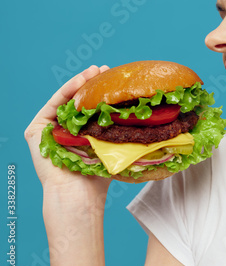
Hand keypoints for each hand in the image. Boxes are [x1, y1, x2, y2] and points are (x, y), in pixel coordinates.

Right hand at [25, 65, 111, 193]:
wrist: (80, 195)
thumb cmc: (99, 177)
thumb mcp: (112, 147)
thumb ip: (121, 131)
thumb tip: (150, 115)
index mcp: (79, 133)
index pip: (89, 107)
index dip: (101, 91)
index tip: (115, 77)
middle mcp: (62, 129)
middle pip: (77, 101)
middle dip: (91, 83)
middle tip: (106, 70)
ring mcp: (47, 129)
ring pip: (65, 100)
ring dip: (80, 82)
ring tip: (95, 71)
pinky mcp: (35, 131)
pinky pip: (53, 105)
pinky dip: (66, 91)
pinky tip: (80, 81)